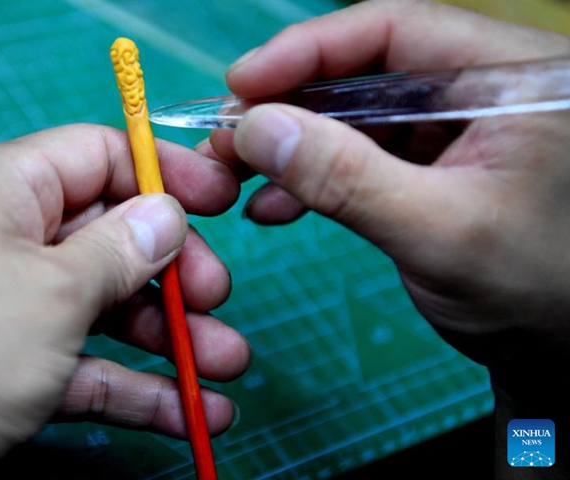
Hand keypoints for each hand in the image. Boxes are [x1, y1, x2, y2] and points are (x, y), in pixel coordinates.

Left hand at [0, 124, 249, 478]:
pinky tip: (191, 412)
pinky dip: (136, 385)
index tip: (220, 201)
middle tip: (217, 301)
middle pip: (114, 237)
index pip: (99, 154)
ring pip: (109, 306)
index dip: (163, 173)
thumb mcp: (54, 290)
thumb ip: (122, 249)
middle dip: (174, 273)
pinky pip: (89, 362)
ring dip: (170, 338)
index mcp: (9, 189)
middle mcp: (13, 238)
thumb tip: (169, 215)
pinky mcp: (19, 362)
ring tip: (227, 366)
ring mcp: (17, 303)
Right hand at [203, 0, 569, 475]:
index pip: (398, 31)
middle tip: (226, 135)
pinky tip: (273, 204)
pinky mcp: (430, 167)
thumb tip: (255, 128)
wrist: (557, 355)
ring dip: (292, 144)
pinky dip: (314, 177)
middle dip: (289, 104)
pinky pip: (360, 156)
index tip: (242, 83)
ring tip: (235, 172)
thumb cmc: (530, 292)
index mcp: (511, 79)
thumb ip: (346, 178)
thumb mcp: (437, 232)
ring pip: (354, 115)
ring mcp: (453, 130)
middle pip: (367, 70)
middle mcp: (482, 90)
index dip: (311, 50)